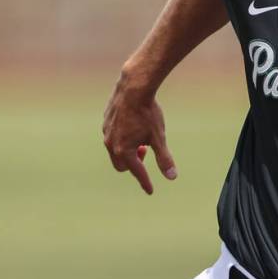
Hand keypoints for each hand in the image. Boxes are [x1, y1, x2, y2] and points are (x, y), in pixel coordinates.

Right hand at [102, 75, 176, 194]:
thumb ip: (164, 158)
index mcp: (123, 150)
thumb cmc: (147, 113)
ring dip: (128, 150)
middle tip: (146, 152)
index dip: (145, 182)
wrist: (133, 88)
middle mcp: (110, 144)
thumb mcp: (159, 137)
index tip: (150, 191)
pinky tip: (132, 126)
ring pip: (115, 150)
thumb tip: (172, 177)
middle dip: (134, 163)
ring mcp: (106, 132)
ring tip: (141, 138)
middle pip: (122, 165)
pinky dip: (122, 138)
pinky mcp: (105, 121)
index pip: (137, 172)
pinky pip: (112, 136)